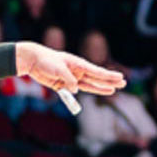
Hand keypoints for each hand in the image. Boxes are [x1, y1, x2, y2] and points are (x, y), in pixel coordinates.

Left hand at [10, 40, 127, 98]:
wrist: (32, 60)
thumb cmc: (46, 60)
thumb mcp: (58, 69)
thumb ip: (68, 79)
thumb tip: (76, 90)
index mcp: (78, 64)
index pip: (97, 71)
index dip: (109, 76)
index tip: (121, 77)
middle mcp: (77, 71)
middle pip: (96, 78)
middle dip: (109, 82)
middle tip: (123, 84)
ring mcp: (71, 78)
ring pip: (88, 85)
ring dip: (100, 88)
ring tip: (112, 91)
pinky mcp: (63, 85)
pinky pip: (74, 91)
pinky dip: (80, 95)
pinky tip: (87, 95)